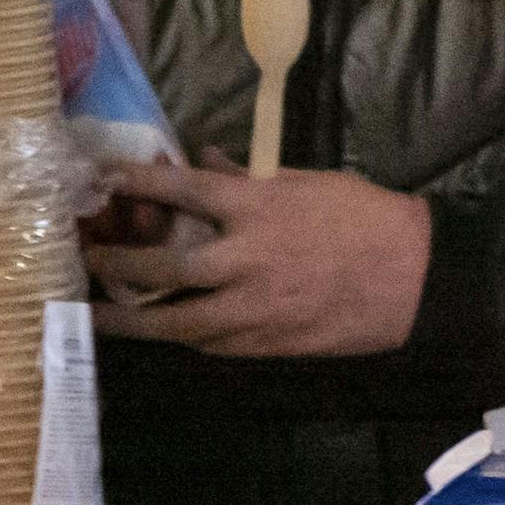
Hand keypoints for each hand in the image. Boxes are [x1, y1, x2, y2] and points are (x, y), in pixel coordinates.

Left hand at [86, 159, 437, 358]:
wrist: (416, 277)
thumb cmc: (364, 218)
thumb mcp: (306, 182)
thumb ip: (248, 178)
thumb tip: (203, 159)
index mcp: (257, 208)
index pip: (182, 191)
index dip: (138, 185)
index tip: (105, 180)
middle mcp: (246, 260)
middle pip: (164, 269)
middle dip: (118, 267)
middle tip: (87, 263)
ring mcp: (255, 309)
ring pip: (178, 323)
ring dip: (133, 322)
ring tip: (97, 319)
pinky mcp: (268, 344)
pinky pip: (212, 344)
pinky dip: (183, 337)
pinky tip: (163, 333)